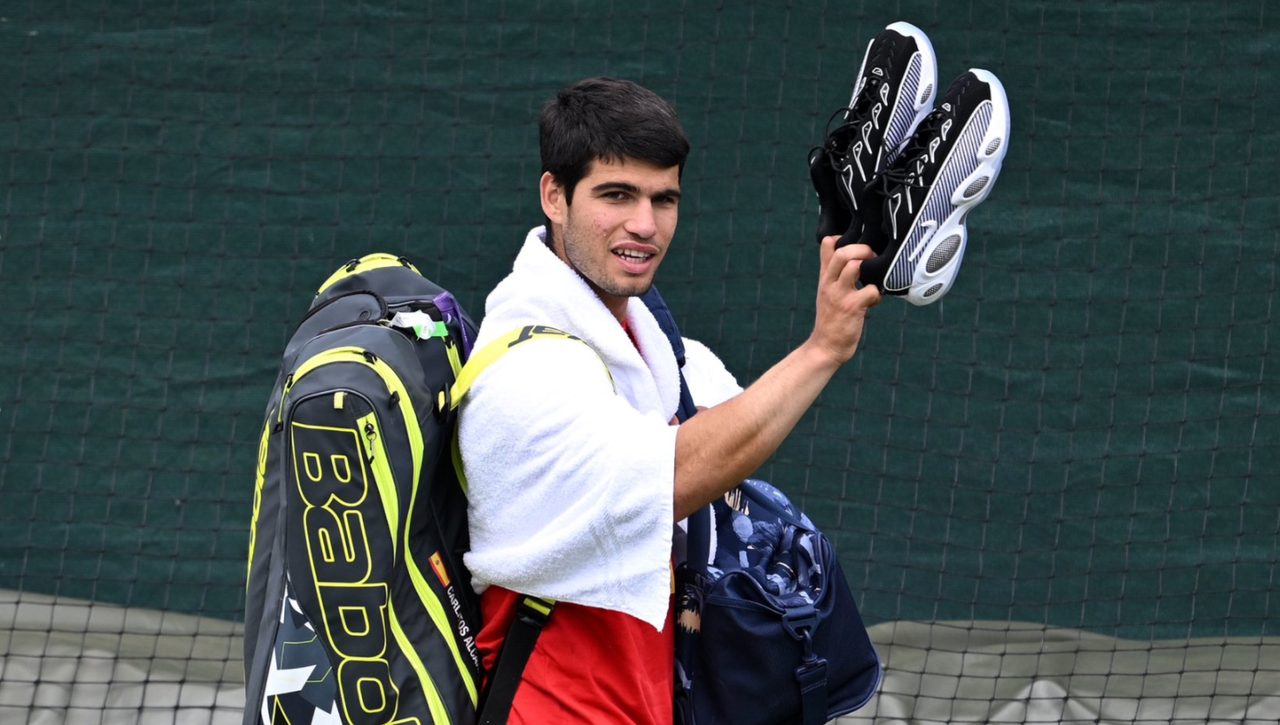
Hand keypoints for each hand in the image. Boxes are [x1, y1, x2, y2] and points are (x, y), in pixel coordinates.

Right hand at [809, 235, 880, 364]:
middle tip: (872, 258)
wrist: (825, 347)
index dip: (844, 236)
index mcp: (825, 277)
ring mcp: (840, 295)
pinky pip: (871, 291)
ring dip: (870, 267)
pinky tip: (875, 300)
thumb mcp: (826, 291)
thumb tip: (851, 257)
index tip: (856, 242)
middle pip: (841, 252)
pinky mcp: (852, 308)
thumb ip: (835, 274)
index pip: (827, 244)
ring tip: (875, 276)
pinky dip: (878, 293)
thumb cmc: (831, 319)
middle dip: (862, 249)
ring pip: (854, 266)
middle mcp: (830, 283)